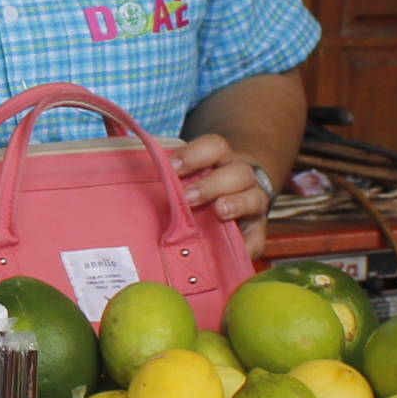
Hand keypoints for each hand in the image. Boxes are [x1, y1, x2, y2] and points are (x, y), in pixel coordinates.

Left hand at [168, 132, 276, 259]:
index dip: (194, 155)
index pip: (215, 147)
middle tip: (188, 198)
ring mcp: (253, 205)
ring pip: (254, 198)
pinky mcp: (256, 233)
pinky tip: (237, 250)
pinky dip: (248, 245)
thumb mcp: (185, 180)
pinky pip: (258, 240)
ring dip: (236, 204)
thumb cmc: (196, 192)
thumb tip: (138, 181)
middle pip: (238, 172)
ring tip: (219, 212)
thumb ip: (171, 180)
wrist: (226, 207)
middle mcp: (242, 180)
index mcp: (221, 161)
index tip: (172, 168)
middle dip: (212, 184)